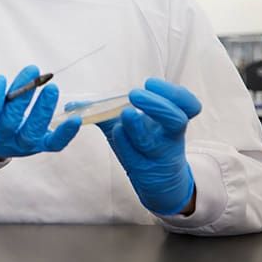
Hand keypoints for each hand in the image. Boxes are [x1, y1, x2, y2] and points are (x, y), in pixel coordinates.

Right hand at [0, 65, 79, 159]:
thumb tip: (2, 86)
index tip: (1, 78)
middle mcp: (0, 141)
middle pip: (10, 122)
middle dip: (22, 96)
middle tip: (32, 73)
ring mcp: (20, 146)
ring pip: (32, 132)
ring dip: (43, 110)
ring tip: (51, 88)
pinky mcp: (39, 146)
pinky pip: (54, 143)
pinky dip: (66, 133)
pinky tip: (74, 119)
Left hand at [98, 78, 200, 215]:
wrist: (155, 178)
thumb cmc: (142, 143)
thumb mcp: (129, 124)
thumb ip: (103, 111)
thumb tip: (72, 104)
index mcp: (172, 118)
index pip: (188, 104)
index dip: (175, 93)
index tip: (149, 83)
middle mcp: (170, 136)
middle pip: (177, 120)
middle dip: (156, 105)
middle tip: (134, 95)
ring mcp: (158, 155)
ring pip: (153, 142)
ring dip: (137, 127)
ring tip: (125, 114)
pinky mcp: (145, 170)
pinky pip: (136, 159)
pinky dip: (125, 144)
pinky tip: (116, 132)